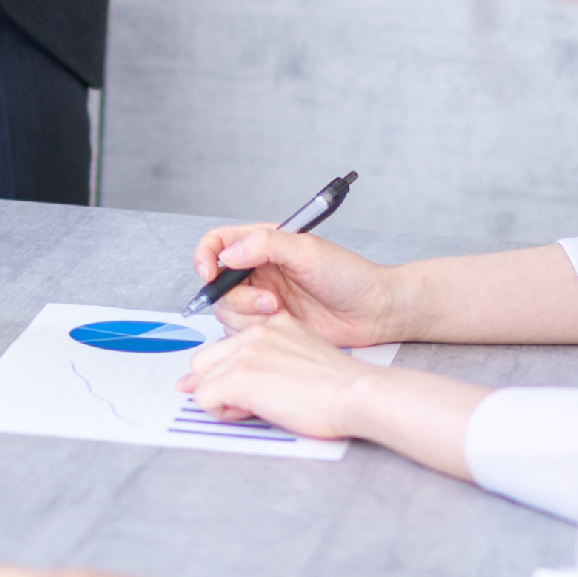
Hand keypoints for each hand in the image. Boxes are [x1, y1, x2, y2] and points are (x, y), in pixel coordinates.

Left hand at [179, 316, 384, 443]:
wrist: (356, 394)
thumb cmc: (339, 388)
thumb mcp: (300, 363)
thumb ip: (265, 364)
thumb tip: (223, 376)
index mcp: (274, 325)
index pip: (227, 349)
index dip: (236, 376)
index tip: (261, 389)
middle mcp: (256, 332)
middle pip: (204, 361)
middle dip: (220, 385)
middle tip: (257, 400)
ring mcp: (245, 352)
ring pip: (201, 381)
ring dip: (224, 400)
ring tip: (262, 405)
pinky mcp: (239, 375)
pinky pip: (204, 399)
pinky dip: (223, 413)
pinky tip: (256, 411)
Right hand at [189, 224, 401, 346]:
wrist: (372, 312)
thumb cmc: (348, 275)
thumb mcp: (307, 250)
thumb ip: (265, 244)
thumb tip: (228, 253)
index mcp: (263, 245)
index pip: (217, 244)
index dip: (205, 257)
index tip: (210, 274)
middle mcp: (258, 271)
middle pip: (218, 284)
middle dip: (238, 297)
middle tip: (270, 301)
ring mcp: (262, 300)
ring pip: (227, 311)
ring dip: (250, 316)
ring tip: (282, 312)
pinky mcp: (270, 325)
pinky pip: (243, 332)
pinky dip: (259, 331)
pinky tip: (286, 325)